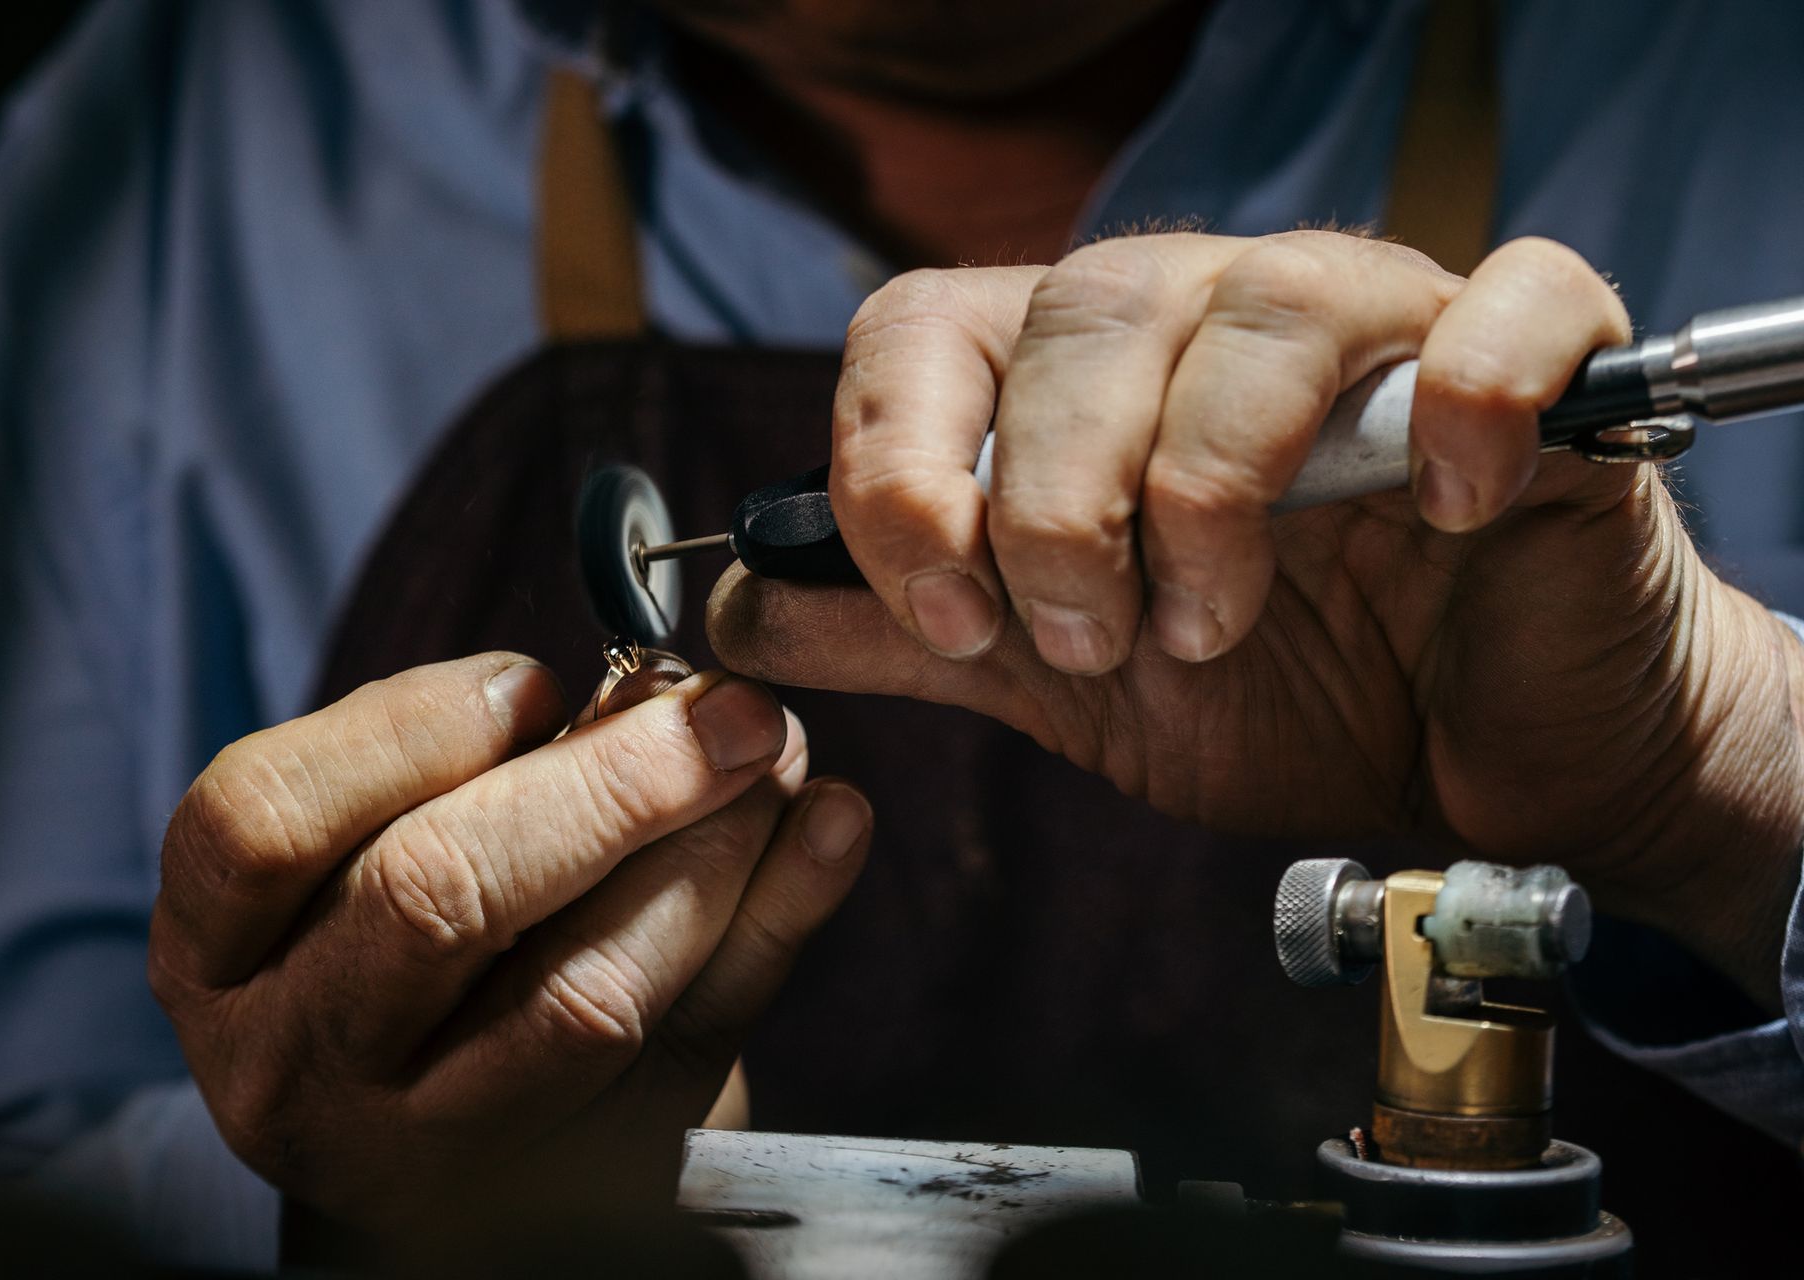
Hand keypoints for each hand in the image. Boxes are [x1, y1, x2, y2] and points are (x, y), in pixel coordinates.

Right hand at [149, 653, 870, 1250]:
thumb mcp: (379, 842)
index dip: (416, 726)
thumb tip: (659, 689)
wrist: (441, 1141)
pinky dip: (776, 924)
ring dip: (709, 849)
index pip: (267, 821)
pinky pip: (689, 1050)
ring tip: (776, 758)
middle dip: (607, 781)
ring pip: (581, 996)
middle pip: (437, 898)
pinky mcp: (564, 1183)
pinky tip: (829, 831)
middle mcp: (296, 1065)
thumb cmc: (400, 941)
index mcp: (217, 955)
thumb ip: (491, 760)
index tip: (536, 678)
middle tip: (723, 706)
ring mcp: (427, 1150)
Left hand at [708, 231, 1803, 1005]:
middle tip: (1095, 642)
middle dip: (1055, 509)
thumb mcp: (1061, 685)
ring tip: (1217, 622)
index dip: (899, 467)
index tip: (946, 618)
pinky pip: (1509, 313)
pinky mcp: (1545, 370)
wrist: (1482, 764)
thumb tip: (737, 607)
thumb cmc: (1285, 701)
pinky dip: (1467, 405)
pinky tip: (1445, 512)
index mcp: (1086, 376)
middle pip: (1086, 310)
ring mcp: (1381, 326)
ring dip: (1212, 493)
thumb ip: (912, 634)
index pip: (927, 323)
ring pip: (1265, 306)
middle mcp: (1215, 315)